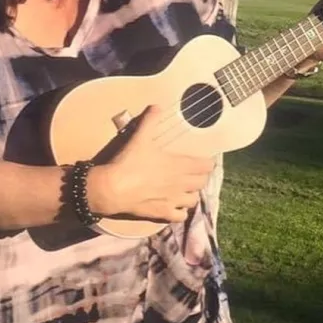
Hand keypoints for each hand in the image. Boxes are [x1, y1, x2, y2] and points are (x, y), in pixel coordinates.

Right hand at [86, 105, 214, 222]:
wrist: (115, 188)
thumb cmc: (130, 161)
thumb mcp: (140, 136)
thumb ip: (150, 120)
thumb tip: (157, 105)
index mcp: (180, 165)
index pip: (205, 166)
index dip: (207, 162)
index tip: (205, 160)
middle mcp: (181, 184)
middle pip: (202, 183)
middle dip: (200, 177)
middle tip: (194, 172)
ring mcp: (173, 201)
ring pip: (193, 200)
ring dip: (191, 194)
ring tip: (185, 189)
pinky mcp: (163, 214)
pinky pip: (180, 217)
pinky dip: (180, 212)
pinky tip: (174, 206)